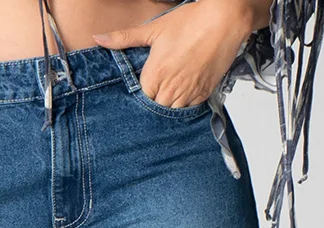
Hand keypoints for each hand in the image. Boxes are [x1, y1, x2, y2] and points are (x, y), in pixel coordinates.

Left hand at [92, 0, 254, 108]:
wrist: (224, 19)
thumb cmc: (190, 22)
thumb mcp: (154, 29)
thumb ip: (124, 38)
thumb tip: (98, 37)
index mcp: (155, 75)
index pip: (140, 99)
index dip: (141, 94)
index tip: (144, 88)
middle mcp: (170, 88)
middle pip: (155, 108)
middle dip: (154, 101)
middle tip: (157, 90)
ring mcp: (188, 93)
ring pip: (172, 112)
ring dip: (169, 104)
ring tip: (169, 92)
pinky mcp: (203, 94)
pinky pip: (189, 109)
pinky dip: (185, 104)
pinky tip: (183, 91)